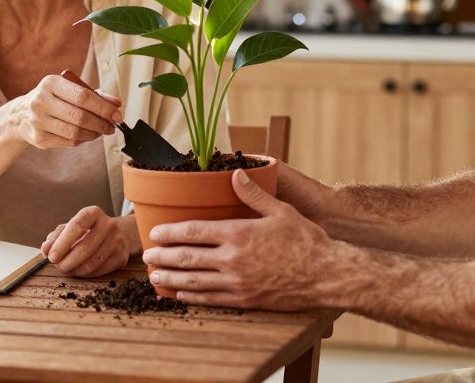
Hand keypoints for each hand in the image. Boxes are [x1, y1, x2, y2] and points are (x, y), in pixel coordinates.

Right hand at [7, 74, 123, 148]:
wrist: (21, 114)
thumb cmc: (52, 99)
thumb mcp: (68, 89)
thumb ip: (94, 94)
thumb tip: (116, 104)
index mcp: (51, 83)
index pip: (83, 96)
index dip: (103, 107)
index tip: (117, 114)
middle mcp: (41, 101)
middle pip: (80, 116)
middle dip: (101, 123)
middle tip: (112, 126)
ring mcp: (38, 121)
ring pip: (75, 132)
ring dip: (94, 133)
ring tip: (101, 131)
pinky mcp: (39, 138)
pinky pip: (68, 142)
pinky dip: (83, 140)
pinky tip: (88, 135)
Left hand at [40, 206, 132, 276]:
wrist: (120, 233)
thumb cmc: (89, 230)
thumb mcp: (71, 227)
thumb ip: (56, 236)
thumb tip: (45, 248)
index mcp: (93, 213)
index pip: (76, 227)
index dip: (62, 244)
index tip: (51, 257)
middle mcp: (108, 225)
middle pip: (84, 249)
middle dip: (66, 262)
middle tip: (57, 266)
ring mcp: (117, 241)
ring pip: (90, 264)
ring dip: (74, 270)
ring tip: (67, 268)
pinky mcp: (122, 257)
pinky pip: (98, 272)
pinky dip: (85, 274)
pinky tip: (79, 270)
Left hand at [141, 169, 339, 309]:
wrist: (326, 275)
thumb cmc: (306, 241)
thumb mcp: (281, 211)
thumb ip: (254, 194)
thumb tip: (235, 174)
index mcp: (238, 234)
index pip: (194, 232)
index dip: (170, 233)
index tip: (155, 233)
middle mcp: (233, 260)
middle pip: (187, 259)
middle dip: (163, 258)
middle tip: (147, 257)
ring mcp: (237, 283)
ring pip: (194, 283)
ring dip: (171, 281)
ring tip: (155, 278)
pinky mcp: (245, 301)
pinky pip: (211, 300)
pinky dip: (192, 297)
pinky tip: (181, 295)